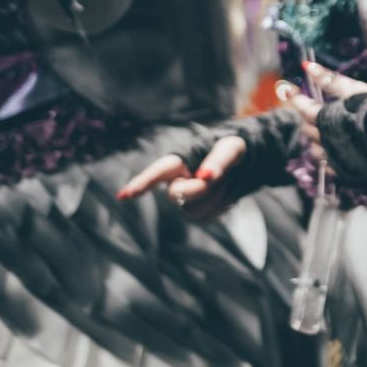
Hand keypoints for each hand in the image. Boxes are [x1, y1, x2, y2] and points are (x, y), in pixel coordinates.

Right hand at [119, 135, 248, 220]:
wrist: (243, 165)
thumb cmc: (232, 150)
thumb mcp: (230, 149)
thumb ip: (218, 161)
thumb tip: (205, 175)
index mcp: (179, 162)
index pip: (158, 172)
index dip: (141, 183)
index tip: (124, 196)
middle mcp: (176, 182)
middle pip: (178, 195)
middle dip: (198, 189)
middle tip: (217, 178)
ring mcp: (186, 200)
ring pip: (194, 210)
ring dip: (215, 197)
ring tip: (223, 181)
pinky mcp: (198, 213)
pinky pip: (208, 217)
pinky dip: (221, 205)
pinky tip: (224, 193)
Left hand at [285, 63, 366, 168]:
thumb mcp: (354, 90)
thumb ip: (330, 79)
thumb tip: (308, 66)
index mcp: (324, 119)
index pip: (303, 107)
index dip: (296, 98)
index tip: (289, 90)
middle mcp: (323, 140)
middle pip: (307, 129)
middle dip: (307, 118)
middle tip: (312, 109)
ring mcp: (332, 157)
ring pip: (314, 149)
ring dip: (316, 138)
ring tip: (325, 130)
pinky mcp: (343, 171)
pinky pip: (327, 164)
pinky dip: (327, 155)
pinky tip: (336, 149)